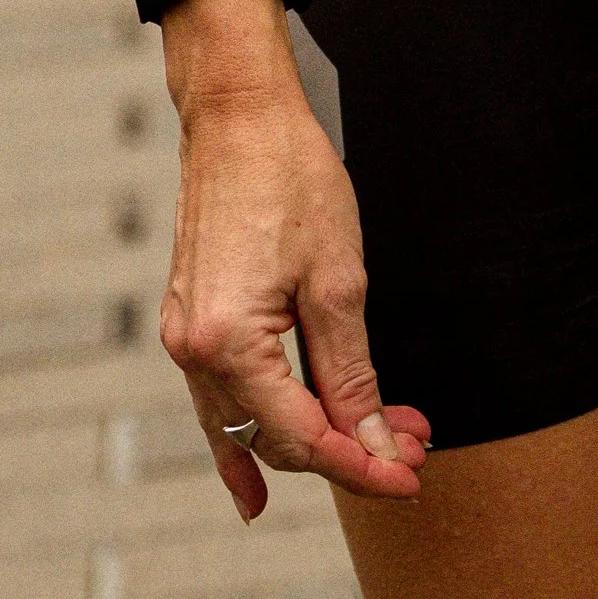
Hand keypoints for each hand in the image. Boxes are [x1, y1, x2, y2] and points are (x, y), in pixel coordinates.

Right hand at [160, 0, 429, 521]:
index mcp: (228, 343)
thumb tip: (373, 444)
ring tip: (373, 451)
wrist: (239, 112)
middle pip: (276, 438)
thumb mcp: (337, 281)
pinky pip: (218, 400)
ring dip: (311, 441)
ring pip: (248, 425)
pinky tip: (254, 486)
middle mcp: (194, 350)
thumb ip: (352, 374)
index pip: (304, 437)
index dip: (362, 464)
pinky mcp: (191, 319)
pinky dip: (245, 437)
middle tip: (411, 449)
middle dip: (346, 450)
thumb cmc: (287, 176)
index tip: (410, 474)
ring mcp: (186, 336)